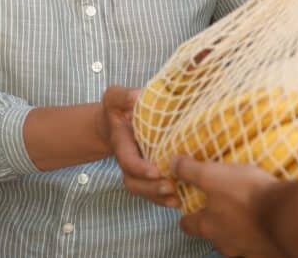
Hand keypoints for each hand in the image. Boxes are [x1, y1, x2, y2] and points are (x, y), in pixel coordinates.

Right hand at [100, 86, 178, 207]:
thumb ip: (123, 96)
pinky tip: (182, 200)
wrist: (117, 122)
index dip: (140, 168)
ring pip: (144, 191)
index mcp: (122, 144)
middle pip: (134, 183)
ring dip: (160, 197)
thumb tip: (138, 96)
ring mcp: (139, 170)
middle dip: (151, 189)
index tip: (155, 171)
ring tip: (178, 197)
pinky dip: (166, 199)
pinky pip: (154, 192)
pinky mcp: (150, 174)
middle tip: (171, 187)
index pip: (128, 161)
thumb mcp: (115, 97)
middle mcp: (129, 161)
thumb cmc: (118, 108)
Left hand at [172, 155, 284, 257]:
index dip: (187, 214)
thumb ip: (190, 171)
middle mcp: (224, 243)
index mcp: (208, 226)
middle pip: (212, 236)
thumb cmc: (246, 194)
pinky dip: (258, 237)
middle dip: (216, 224)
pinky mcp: (265, 254)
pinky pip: (257, 246)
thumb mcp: (213, 175)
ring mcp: (245, 252)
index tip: (193, 205)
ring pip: (235, 243)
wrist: (286, 216)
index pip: (187, 224)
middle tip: (226, 207)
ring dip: (239, 232)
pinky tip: (266, 225)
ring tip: (249, 215)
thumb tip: (172, 163)